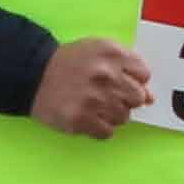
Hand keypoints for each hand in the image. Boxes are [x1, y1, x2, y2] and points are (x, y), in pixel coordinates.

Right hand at [29, 38, 148, 137]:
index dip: (133, 80)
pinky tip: (87, 117)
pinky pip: (107, 132)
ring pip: (124, 118)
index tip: (119, 82)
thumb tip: (151, 97)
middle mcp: (105, 75)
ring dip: (111, 115)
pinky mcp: (80, 120)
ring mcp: (93, 99)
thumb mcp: (98, 51)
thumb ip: (128, 66)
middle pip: (138, 98)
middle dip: (125, 99)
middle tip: (106, 96)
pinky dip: (99, 128)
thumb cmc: (70, 62)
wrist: (32, 74)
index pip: (144, 75)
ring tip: (93, 106)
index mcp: (111, 54)